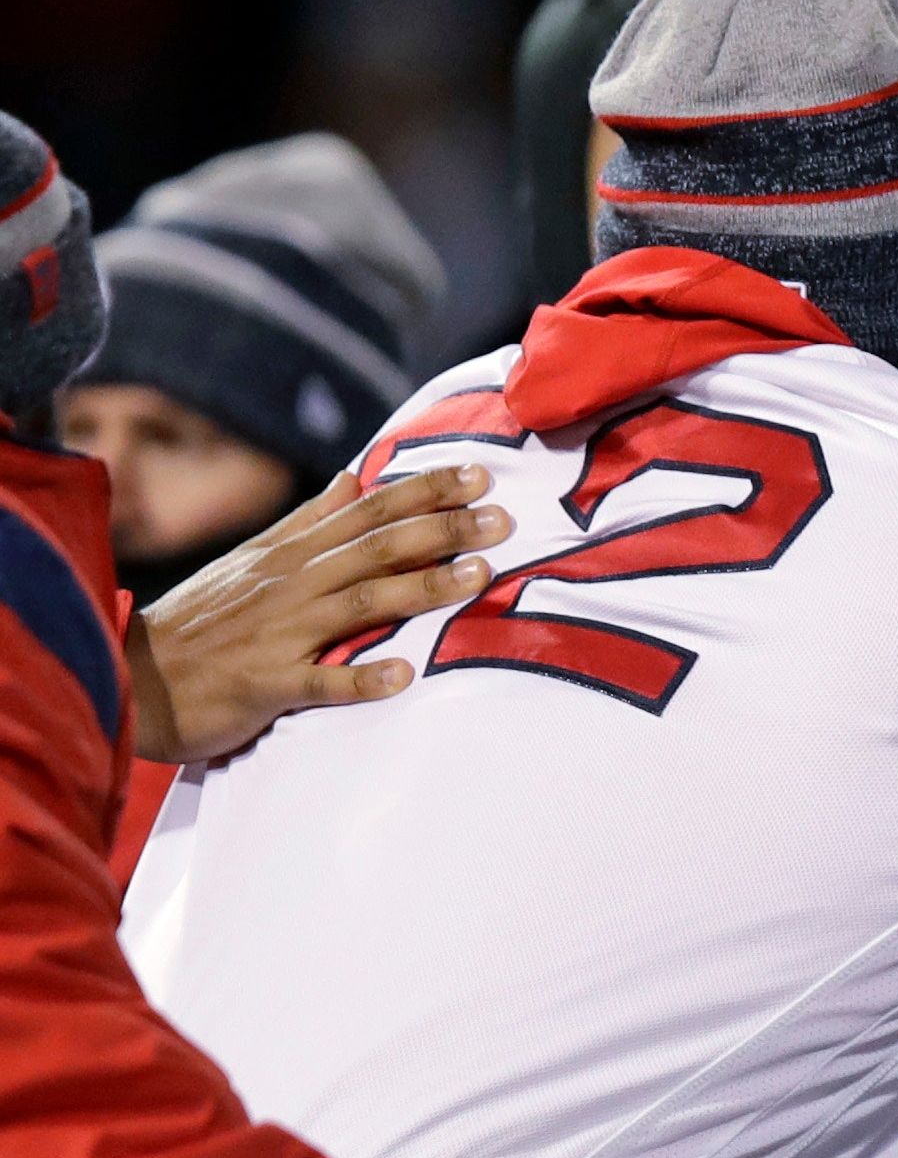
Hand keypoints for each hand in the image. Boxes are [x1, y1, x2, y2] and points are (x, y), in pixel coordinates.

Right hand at [128, 466, 506, 764]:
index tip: (478, 473)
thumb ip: (308, 521)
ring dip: (422, 589)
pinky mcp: (265, 684)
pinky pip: (319, 681)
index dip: (423, 491)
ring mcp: (278, 633)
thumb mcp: (252, 560)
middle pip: (375, 548)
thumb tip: (354, 478)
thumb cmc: (202, 622)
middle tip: (503, 519)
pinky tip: (404, 674)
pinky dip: (360, 677)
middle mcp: (289, 585)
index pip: (366, 511)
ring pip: (360, 603)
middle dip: (442, 530)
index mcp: (289, 555)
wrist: (133, 679)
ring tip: (478, 577)